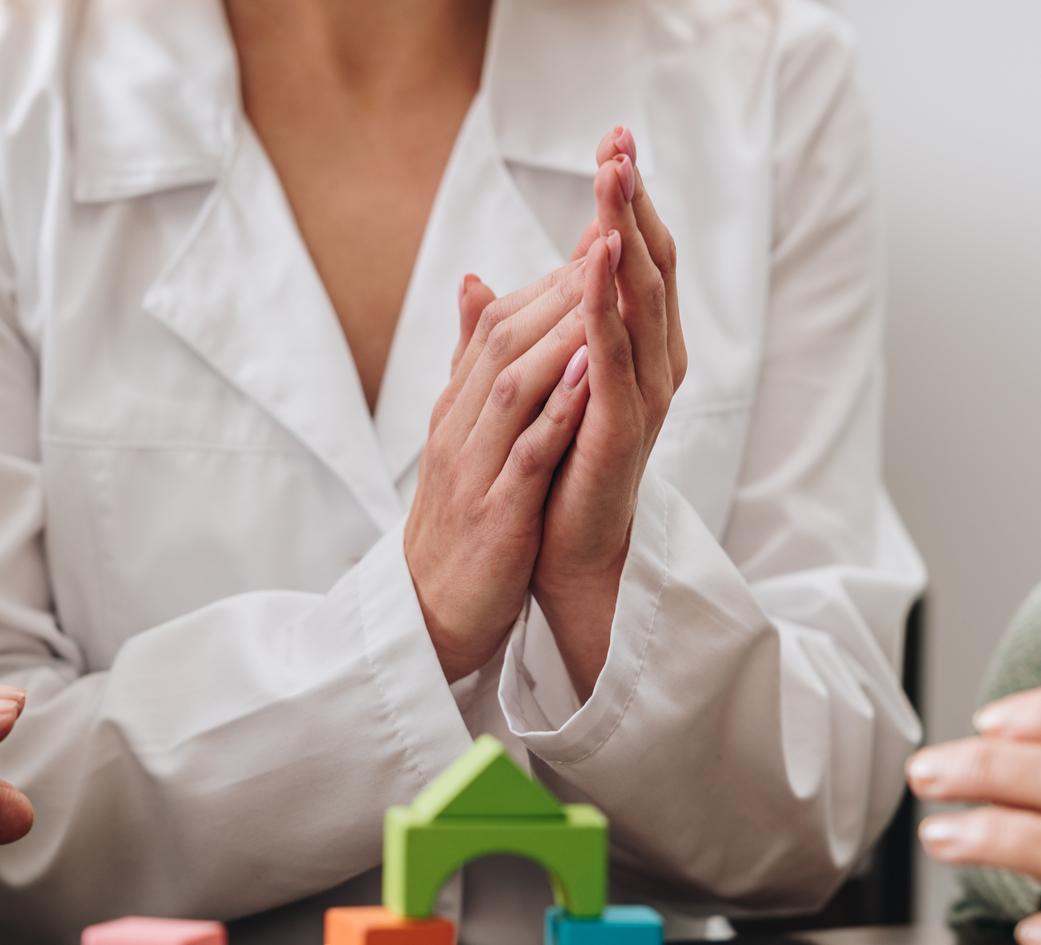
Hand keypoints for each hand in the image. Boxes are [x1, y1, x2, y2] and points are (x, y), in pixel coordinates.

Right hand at [404, 263, 590, 680]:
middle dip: (558, 285)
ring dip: (560, 332)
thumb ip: (473, 364)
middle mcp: (458, 428)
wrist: (432, 613)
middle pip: (504, 340)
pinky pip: (526, 452)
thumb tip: (476, 283)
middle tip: (608, 234)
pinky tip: (592, 377)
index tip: (597, 235)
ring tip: (605, 286)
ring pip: (513, 384)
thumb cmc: (460, 523)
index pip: (498, 325)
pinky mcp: (495, 513)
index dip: (549, 278)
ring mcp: (473, 469)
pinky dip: (558, 411)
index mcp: (456, 408)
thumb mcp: (463, 434)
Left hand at [533, 127, 686, 697]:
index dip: (626, 200)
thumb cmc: (553, 474)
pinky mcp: (622, 429)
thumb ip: (513, 333)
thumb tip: (476, 281)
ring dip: (626, 234)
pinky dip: (605, 306)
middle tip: (620, 139)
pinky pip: (617, 356)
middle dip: (634, 200)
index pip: (635, 258)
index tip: (612, 138)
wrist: (563, 558)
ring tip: (613, 177)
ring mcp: (642, 397)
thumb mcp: (527, 386)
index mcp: (634, 350)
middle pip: (650, 264)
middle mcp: (652, 365)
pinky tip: (595, 259)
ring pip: (642, 300)